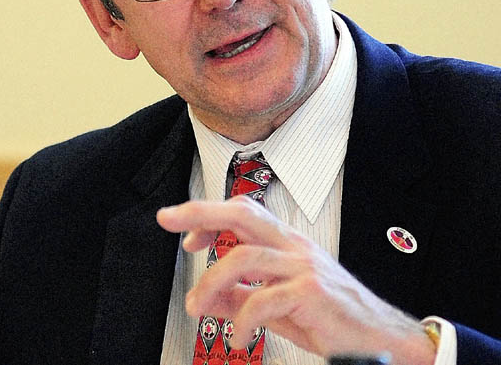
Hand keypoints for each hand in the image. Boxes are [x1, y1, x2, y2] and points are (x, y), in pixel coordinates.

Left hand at [157, 197, 435, 364]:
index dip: (210, 215)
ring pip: (243, 257)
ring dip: (210, 283)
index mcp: (287, 243)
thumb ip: (241, 299)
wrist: (383, 340)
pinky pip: (263, 300)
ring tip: (197, 308)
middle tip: (168, 218)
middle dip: (200, 213)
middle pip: (242, 213)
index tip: (186, 235)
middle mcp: (294, 247)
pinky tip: (238, 338)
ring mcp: (304, 266)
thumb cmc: (333, 319)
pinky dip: (242, 321)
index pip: (243, 211)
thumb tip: (205, 299)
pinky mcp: (312, 292)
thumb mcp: (277, 308)